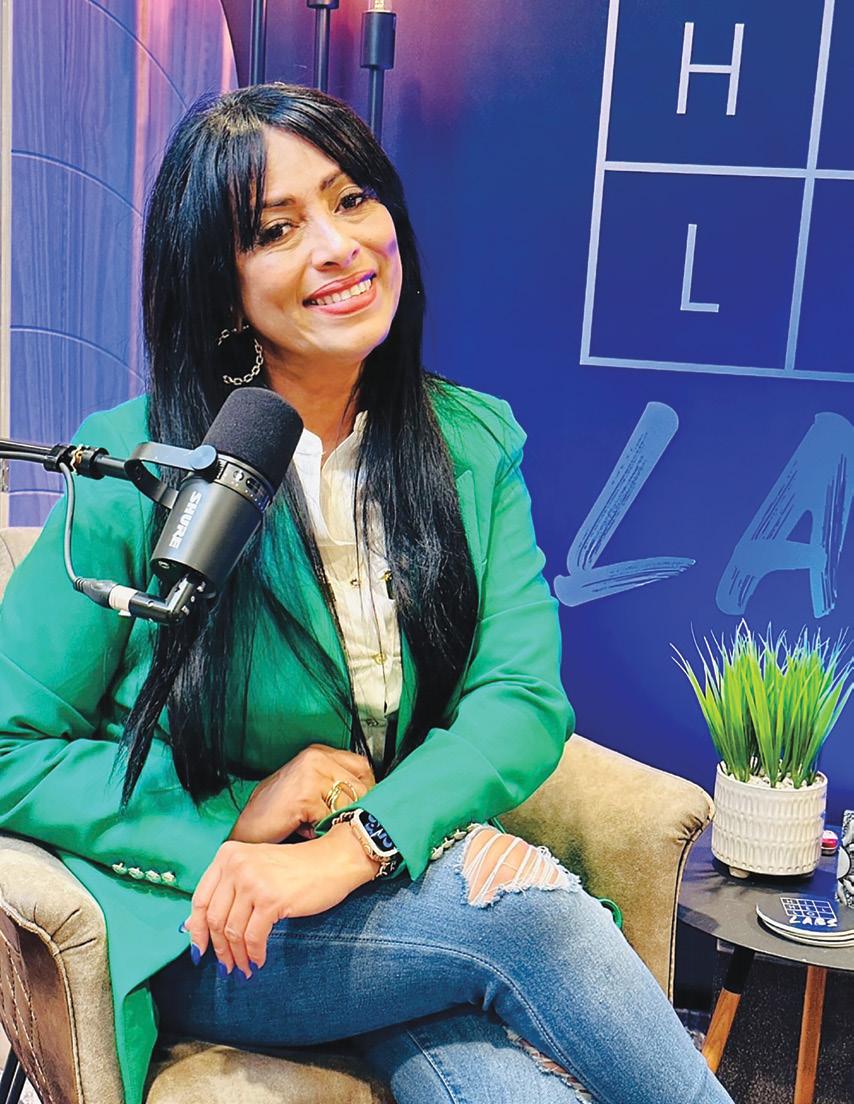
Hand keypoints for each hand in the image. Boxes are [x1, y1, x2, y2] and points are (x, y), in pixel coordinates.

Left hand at [185, 824, 379, 977]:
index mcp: (228, 855)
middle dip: (218, 948)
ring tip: (244, 967)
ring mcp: (253, 882)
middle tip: (227, 965)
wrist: (334, 859)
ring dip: (237, 956)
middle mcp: (236, 865)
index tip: (199, 950)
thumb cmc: (297, 867)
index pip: (200, 899)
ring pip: (232, 932)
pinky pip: (253, 937)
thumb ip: (228, 890)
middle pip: (214, 918)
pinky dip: (254, 954)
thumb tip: (197, 926)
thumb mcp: (256, 868)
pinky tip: (259, 959)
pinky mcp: (271, 900)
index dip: (196, 930)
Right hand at [227, 743, 375, 844]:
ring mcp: (310, 772)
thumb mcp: (312, 792)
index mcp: (318, 752)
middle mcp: (315, 756)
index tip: (361, 811)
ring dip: (338, 822)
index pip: (363, 768)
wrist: (246, 835)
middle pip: (362, 786)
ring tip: (315, 827)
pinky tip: (305, 830)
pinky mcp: (305, 793)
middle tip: (338, 825)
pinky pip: (333, 818)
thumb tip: (374, 798)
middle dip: (355, 811)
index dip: (366, 793)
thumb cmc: (277, 818)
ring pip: (350, 803)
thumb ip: (337, 788)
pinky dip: (322, 831)